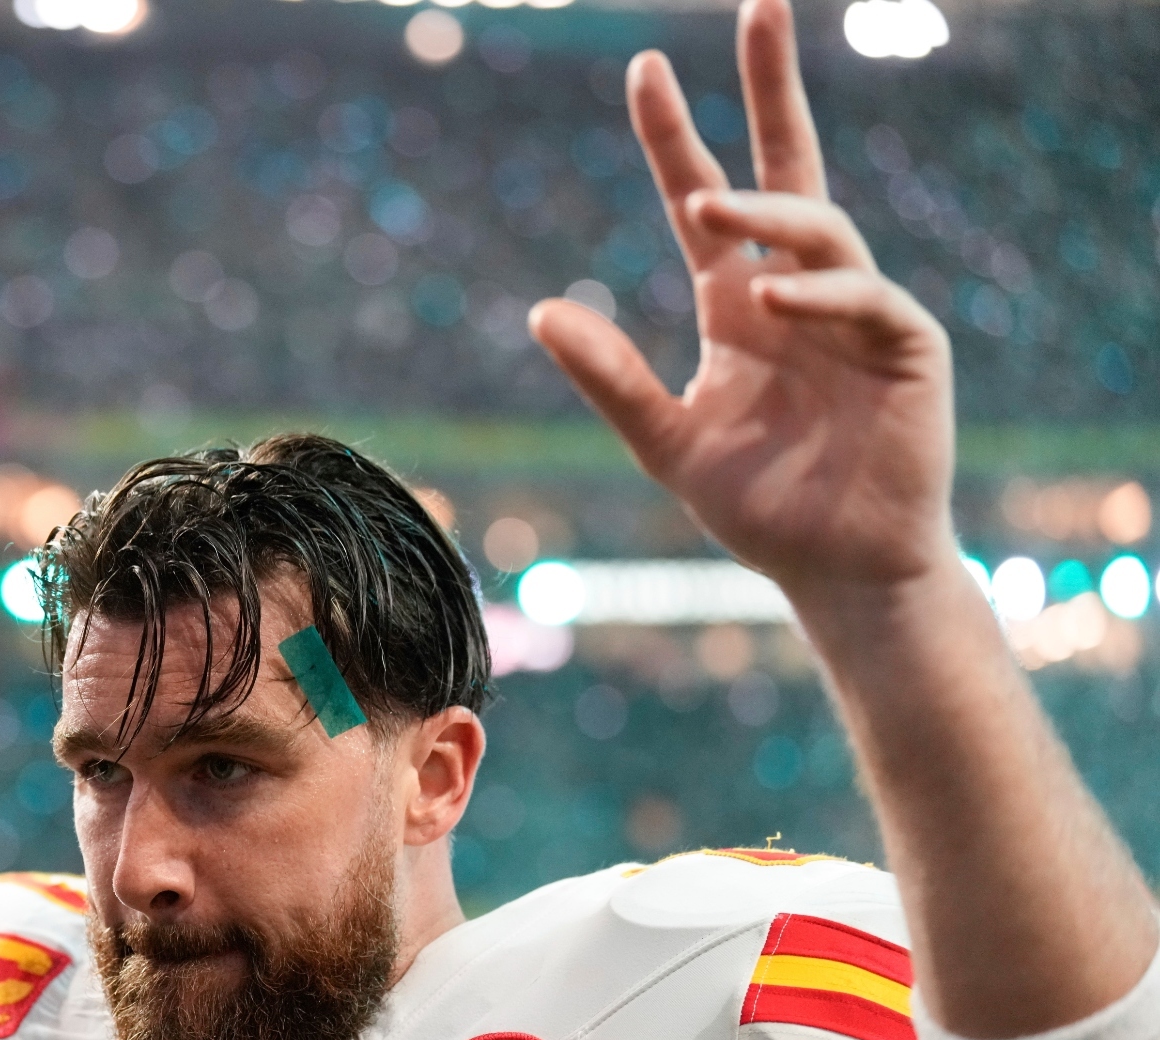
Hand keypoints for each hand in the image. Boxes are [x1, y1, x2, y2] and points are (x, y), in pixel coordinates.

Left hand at [530, 0, 956, 597]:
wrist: (836, 572)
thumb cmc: (761, 507)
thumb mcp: (667, 441)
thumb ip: (612, 379)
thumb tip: (542, 310)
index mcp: (738, 304)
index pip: (705, 198)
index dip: (677, 136)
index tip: (645, 69)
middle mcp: (797, 293)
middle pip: (788, 167)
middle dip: (773, 89)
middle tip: (758, 6)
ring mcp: (857, 315)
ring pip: (820, 230)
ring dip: (765, 211)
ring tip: (703, 204)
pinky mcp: (907, 349)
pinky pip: (865, 300)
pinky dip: (818, 293)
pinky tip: (769, 298)